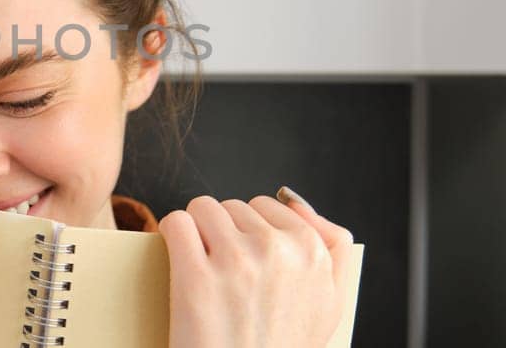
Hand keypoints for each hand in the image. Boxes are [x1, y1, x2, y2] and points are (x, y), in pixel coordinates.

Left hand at [158, 187, 355, 347]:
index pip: (269, 205)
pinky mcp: (196, 276)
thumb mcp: (330, 303)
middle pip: (234, 206)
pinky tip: (179, 257)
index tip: (246, 256)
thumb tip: (299, 203)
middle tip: (226, 272)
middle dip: (225, 231)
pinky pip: (177, 223)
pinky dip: (173, 235)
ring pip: (203, 208)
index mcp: (312, 252)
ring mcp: (236, 261)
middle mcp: (277, 250)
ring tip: (203, 266)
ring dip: (197, 230)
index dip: (251, 229)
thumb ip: (333, 248)